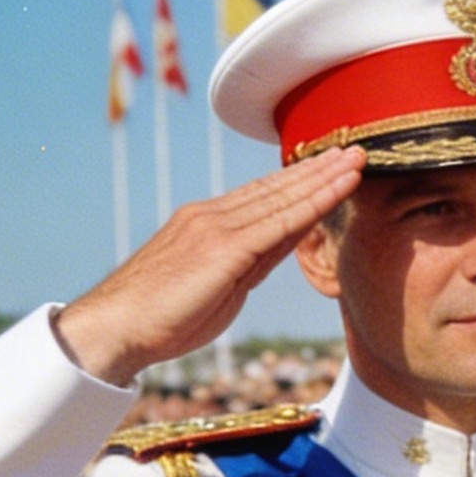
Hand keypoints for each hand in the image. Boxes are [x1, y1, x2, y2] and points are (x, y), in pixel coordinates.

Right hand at [53, 148, 365, 384]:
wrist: (118, 326)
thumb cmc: (164, 317)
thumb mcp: (219, 286)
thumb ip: (250, 261)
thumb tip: (282, 245)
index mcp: (208, 223)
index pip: (263, 196)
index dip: (299, 180)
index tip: (330, 167)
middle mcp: (213, 216)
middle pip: (276, 188)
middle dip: (318, 169)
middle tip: (355, 149)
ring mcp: (217, 228)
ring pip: (282, 198)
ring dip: (324, 178)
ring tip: (356, 161)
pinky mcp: (223, 249)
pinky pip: (279, 223)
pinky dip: (313, 204)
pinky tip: (338, 191)